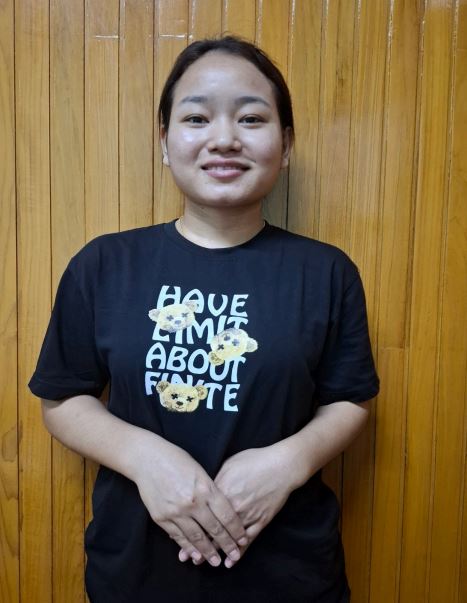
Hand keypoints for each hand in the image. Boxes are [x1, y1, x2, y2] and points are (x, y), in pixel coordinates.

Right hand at [132, 435, 247, 566]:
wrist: (148, 459)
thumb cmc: (176, 460)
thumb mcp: (200, 471)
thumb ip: (210, 490)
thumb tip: (222, 510)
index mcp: (205, 488)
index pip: (226, 515)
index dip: (236, 530)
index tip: (243, 539)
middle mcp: (192, 502)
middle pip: (214, 529)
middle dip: (226, 544)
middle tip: (235, 555)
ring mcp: (176, 511)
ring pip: (196, 537)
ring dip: (208, 552)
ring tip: (216, 561)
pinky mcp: (161, 517)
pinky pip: (178, 536)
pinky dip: (188, 547)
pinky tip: (195, 555)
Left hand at [180, 445, 295, 567]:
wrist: (281, 466)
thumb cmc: (254, 460)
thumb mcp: (230, 465)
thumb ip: (215, 481)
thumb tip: (203, 490)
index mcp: (222, 491)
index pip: (202, 513)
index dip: (190, 525)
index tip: (178, 536)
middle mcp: (232, 507)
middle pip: (212, 529)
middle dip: (199, 544)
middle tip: (188, 557)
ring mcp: (247, 515)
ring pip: (228, 538)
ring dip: (215, 551)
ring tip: (203, 561)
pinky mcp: (261, 521)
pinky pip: (248, 540)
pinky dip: (239, 552)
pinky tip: (230, 562)